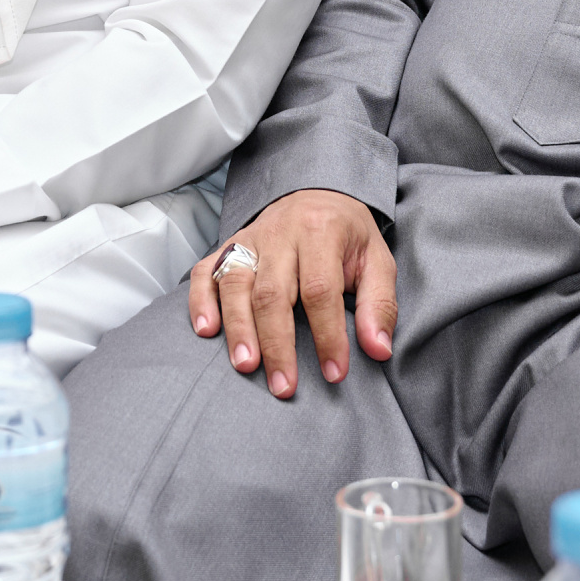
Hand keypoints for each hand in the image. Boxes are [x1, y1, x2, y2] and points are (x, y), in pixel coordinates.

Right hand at [190, 188, 395, 399]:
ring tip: (246, 366)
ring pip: (235, 284)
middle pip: (272, 292)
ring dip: (238, 328)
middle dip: (277, 343)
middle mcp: (280, 233)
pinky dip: (201, 301)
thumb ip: (379, 305)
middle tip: (283, 385)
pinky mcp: (228, 246)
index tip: (335, 373)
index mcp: (321, 231)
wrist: (318, 195)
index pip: (320, 290)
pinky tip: (207, 331)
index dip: (327, 335)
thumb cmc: (348, 237)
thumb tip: (378, 350)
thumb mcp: (377, 262)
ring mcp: (249, 239)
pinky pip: (205, 271)